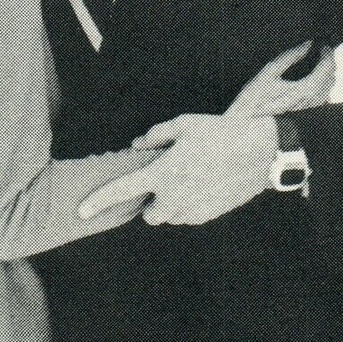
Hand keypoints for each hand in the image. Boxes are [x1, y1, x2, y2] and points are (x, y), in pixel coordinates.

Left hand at [78, 115, 276, 224]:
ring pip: (169, 216)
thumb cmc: (221, 133)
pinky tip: (206, 185)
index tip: (81, 211)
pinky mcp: (209, 215)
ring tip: (190, 179)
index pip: (122, 191)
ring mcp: (192, 210)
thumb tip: (136, 145)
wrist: (261, 153)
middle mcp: (174, 197)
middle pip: (148, 214)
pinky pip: (189, 216)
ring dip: (171, 204)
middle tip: (166, 180)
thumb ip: (155, 136)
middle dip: (152, 201)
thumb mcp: (185, 124)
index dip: (98, 202)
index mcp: (162, 173)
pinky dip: (190, 206)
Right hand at [227, 41, 335, 117]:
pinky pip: (323, 99)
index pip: (326, 68)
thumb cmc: (254, 99)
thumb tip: (307, 44)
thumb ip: (290, 56)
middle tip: (322, 52)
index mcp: (305, 89)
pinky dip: (322, 87)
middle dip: (329, 63)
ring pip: (329, 89)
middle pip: (331, 78)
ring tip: (318, 64)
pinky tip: (312, 82)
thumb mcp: (269, 72)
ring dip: (327, 74)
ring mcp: (311, 111)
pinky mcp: (307, 117)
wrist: (246, 125)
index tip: (323, 45)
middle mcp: (312, 102)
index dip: (327, 54)